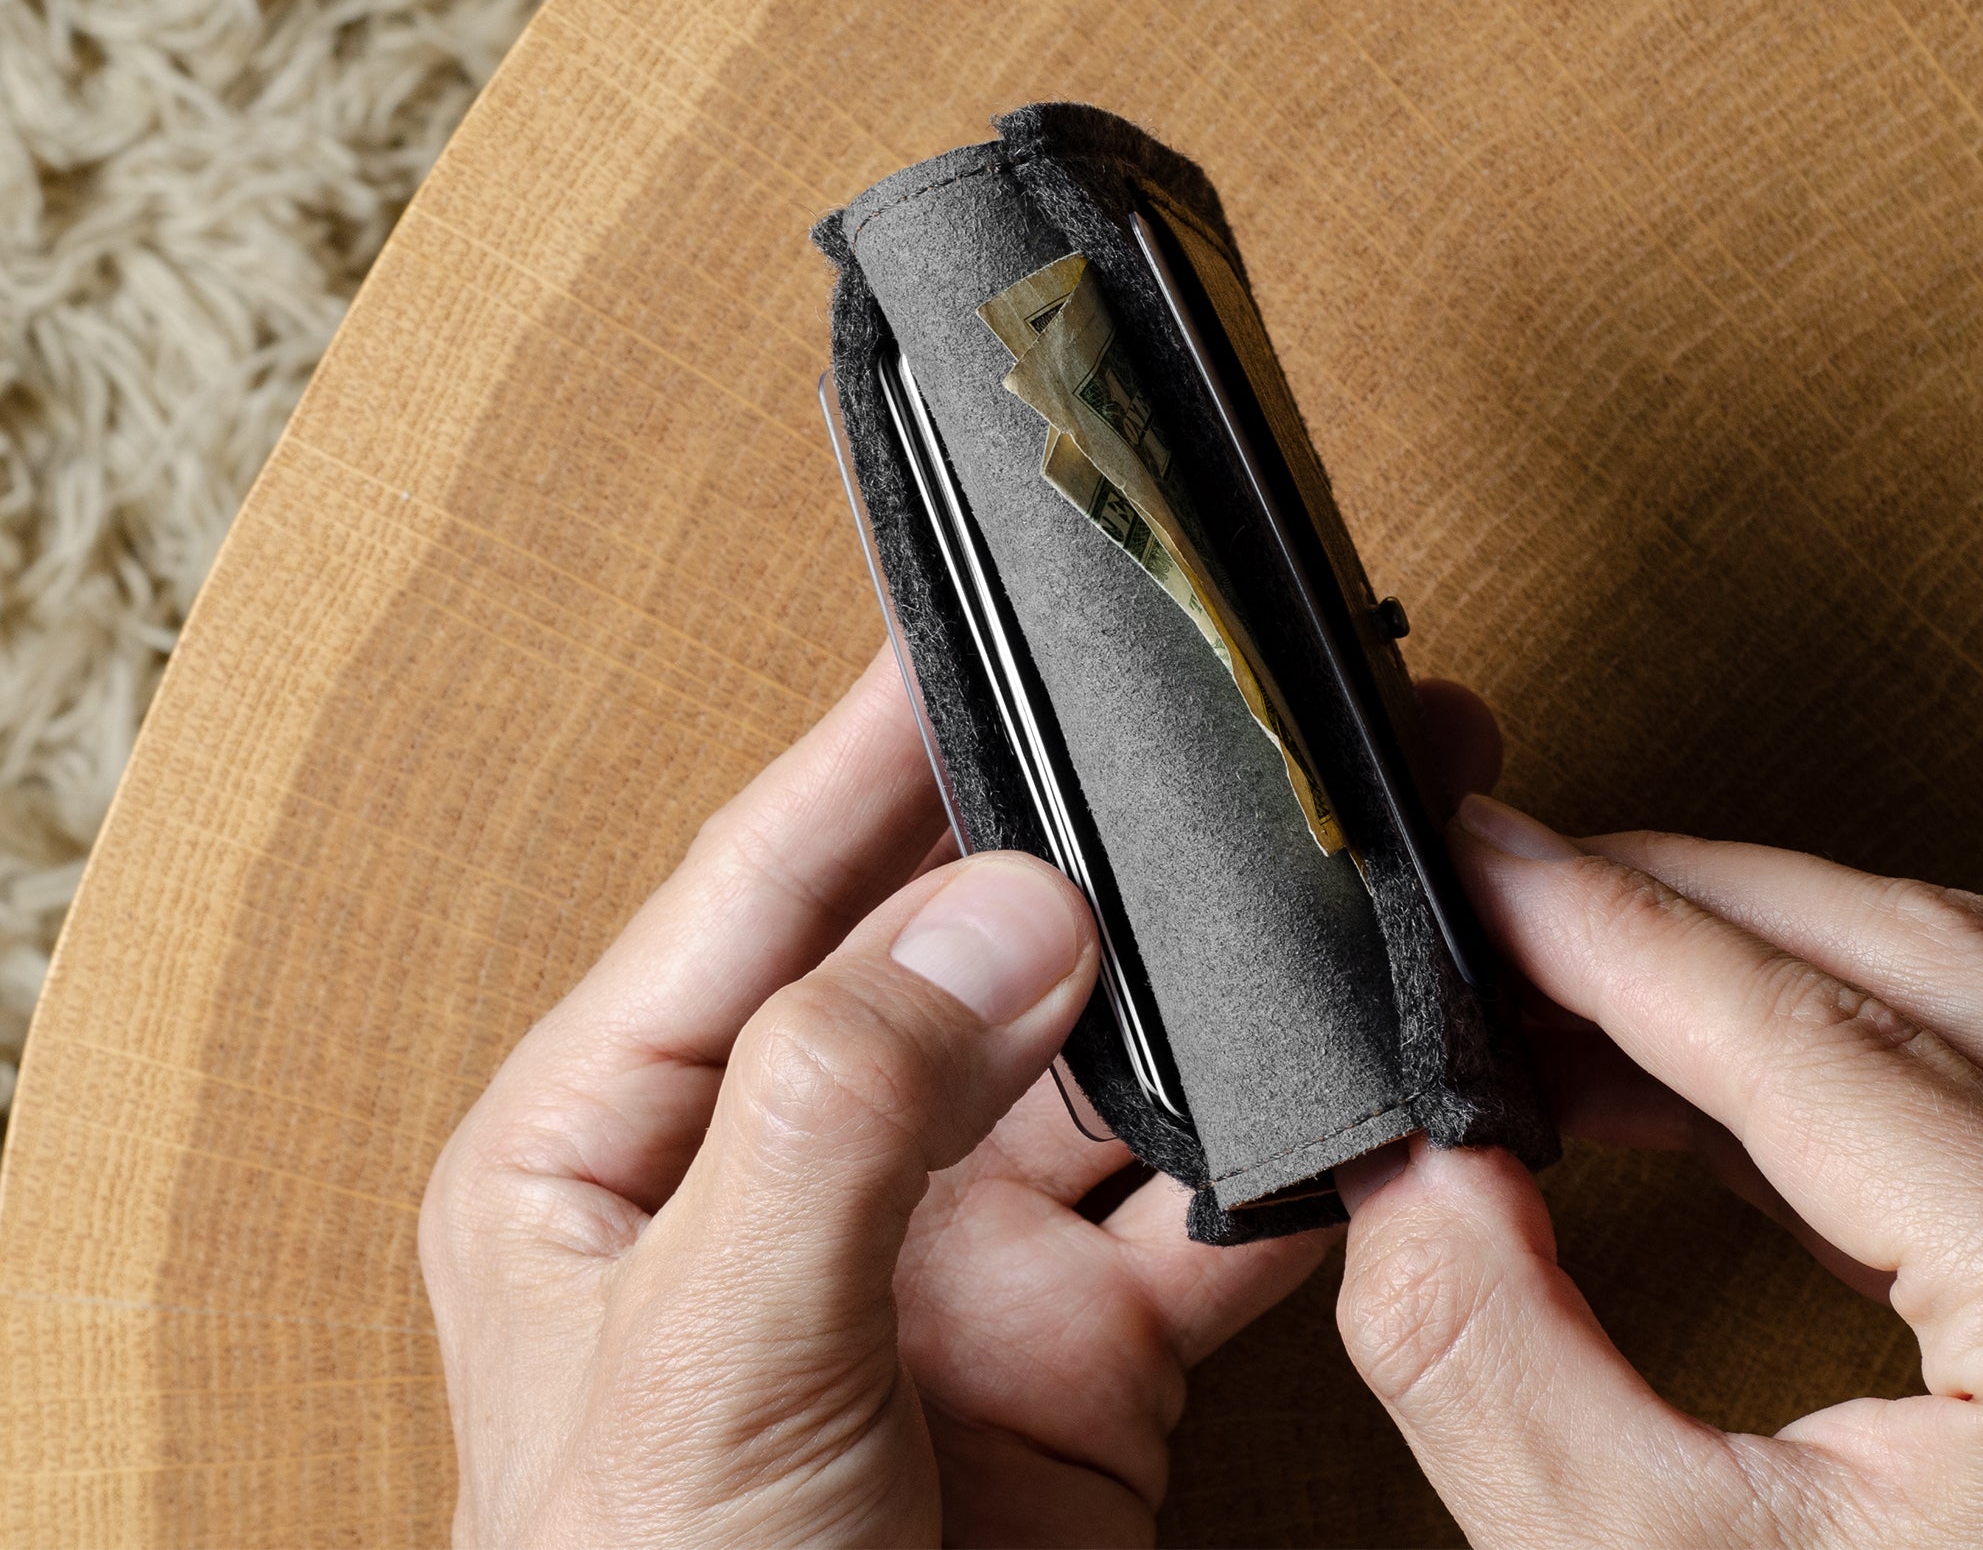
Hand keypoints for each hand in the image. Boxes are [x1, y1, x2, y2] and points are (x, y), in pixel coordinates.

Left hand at [419, 658, 1321, 1547]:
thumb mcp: (703, 1360)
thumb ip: (842, 1115)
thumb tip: (1007, 906)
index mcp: (611, 1145)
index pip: (756, 890)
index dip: (871, 746)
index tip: (975, 611)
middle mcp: (783, 1179)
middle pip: (958, 960)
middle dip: (1095, 849)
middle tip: (1219, 730)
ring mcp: (939, 1272)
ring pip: (1103, 1078)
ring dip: (1215, 987)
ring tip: (1330, 866)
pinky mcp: (1073, 1370)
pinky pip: (1200, 1222)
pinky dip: (1293, 1158)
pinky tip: (1371, 1079)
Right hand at [1333, 733, 1982, 1544]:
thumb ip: (1490, 1358)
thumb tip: (1414, 1166)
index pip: (1804, 1033)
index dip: (1602, 925)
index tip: (1477, 865)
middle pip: (1908, 955)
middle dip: (1678, 903)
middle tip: (1501, 904)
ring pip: (1977, 989)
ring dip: (1759, 961)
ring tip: (1566, 989)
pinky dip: (1846, 1051)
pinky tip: (1694, 1076)